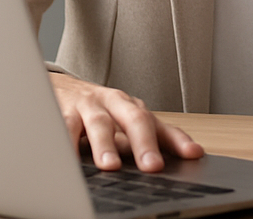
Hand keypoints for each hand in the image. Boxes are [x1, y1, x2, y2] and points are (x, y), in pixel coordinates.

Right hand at [49, 72, 202, 171]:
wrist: (59, 86)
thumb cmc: (96, 109)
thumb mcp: (120, 126)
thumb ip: (139, 143)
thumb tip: (161, 165)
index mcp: (134, 109)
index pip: (162, 126)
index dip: (178, 140)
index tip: (193, 154)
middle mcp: (115, 103)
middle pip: (135, 119)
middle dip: (145, 143)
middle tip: (153, 165)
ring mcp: (89, 106)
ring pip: (100, 123)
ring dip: (106, 145)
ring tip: (110, 166)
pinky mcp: (62, 111)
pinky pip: (64, 127)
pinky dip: (67, 143)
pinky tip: (70, 159)